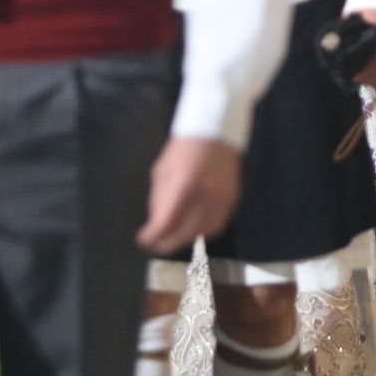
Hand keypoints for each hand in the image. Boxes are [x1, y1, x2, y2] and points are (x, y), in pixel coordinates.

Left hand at [138, 136, 241, 253]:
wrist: (215, 132)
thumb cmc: (183, 149)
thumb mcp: (162, 171)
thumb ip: (159, 200)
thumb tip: (155, 225)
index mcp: (185, 185)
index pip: (166, 223)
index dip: (152, 236)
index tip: (143, 239)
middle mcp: (206, 195)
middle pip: (185, 233)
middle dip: (167, 241)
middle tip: (156, 242)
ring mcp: (222, 199)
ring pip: (203, 232)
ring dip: (185, 238)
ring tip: (174, 235)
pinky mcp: (232, 199)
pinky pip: (217, 225)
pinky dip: (203, 230)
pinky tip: (193, 227)